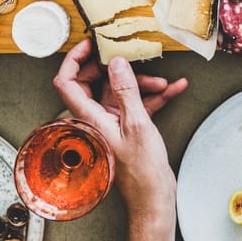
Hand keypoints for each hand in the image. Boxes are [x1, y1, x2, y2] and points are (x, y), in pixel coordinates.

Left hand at [51, 39, 187, 211]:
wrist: (153, 197)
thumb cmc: (141, 170)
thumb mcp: (137, 124)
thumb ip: (126, 90)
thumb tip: (116, 62)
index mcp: (89, 117)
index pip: (67, 81)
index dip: (74, 58)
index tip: (91, 43)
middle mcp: (96, 118)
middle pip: (96, 81)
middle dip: (118, 68)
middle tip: (131, 56)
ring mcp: (112, 122)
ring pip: (121, 91)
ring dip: (144, 84)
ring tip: (164, 83)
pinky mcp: (127, 127)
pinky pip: (137, 104)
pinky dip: (154, 96)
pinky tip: (174, 89)